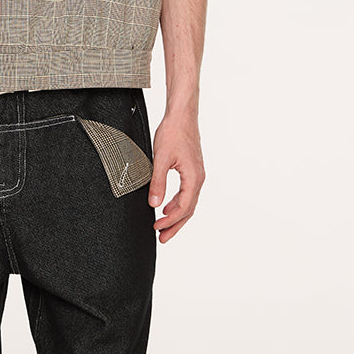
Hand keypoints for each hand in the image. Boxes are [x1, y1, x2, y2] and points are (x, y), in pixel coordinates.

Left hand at [147, 112, 205, 242]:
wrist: (182, 115)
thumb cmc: (173, 132)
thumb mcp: (161, 158)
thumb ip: (158, 182)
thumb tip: (154, 204)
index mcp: (194, 178)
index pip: (183, 208)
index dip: (170, 221)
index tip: (156, 228)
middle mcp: (198, 178)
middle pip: (189, 210)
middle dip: (175, 225)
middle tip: (162, 238)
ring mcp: (197, 174)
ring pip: (188, 202)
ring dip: (176, 215)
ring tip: (163, 226)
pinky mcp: (192, 169)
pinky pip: (187, 192)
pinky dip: (177, 202)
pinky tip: (167, 205)